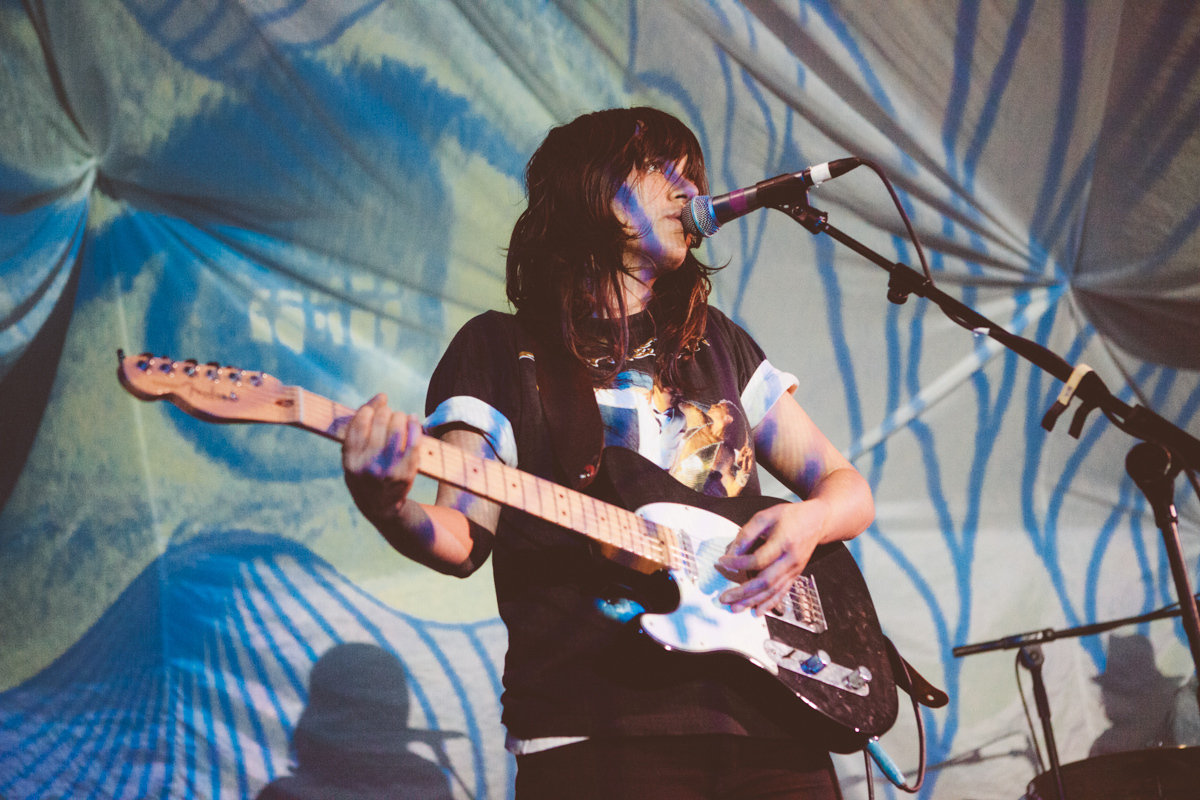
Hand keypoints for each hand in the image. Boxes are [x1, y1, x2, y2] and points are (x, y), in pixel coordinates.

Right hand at [342, 393, 423, 525]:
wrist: (381, 508)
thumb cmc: (364, 476)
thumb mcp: (351, 459)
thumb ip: (356, 432)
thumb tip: (379, 398)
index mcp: (350, 460)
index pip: (359, 423)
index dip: (370, 407)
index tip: (377, 402)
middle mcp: (367, 465)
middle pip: (380, 422)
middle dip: (386, 411)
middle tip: (389, 413)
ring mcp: (388, 469)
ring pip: (398, 428)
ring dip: (400, 416)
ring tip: (401, 417)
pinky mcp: (406, 472)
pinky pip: (414, 441)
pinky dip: (415, 425)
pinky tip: (413, 420)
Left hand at [715, 500, 828, 613]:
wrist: (817, 521)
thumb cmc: (790, 516)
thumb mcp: (766, 516)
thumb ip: (748, 533)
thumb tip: (732, 551)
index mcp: (783, 542)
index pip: (759, 559)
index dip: (739, 563)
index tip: (723, 561)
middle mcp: (790, 560)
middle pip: (766, 581)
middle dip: (743, 592)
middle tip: (724, 598)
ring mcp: (794, 570)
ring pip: (773, 591)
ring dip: (753, 602)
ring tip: (735, 608)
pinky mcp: (795, 575)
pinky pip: (782, 593)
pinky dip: (769, 604)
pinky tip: (757, 611)